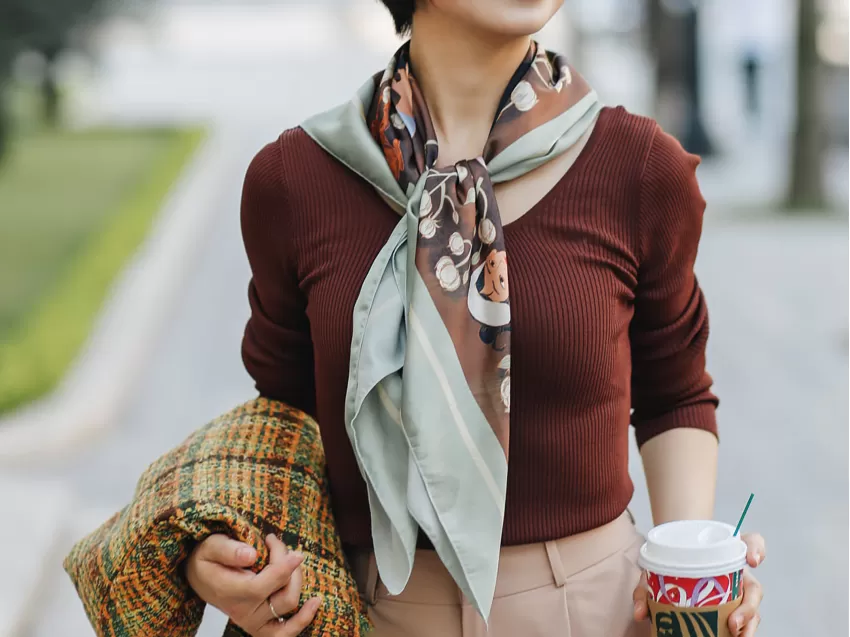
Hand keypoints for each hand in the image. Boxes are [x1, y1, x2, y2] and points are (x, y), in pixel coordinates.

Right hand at [185, 533, 321, 635]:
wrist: (199, 575)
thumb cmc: (207, 557)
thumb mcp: (211, 546)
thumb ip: (229, 550)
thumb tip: (251, 555)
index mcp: (230, 593)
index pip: (265, 584)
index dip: (284, 567)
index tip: (293, 551)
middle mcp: (243, 612)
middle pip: (283, 594)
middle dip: (288, 563)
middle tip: (276, 544)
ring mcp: (253, 622)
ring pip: (289, 605)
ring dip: (298, 580)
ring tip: (292, 560)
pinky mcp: (261, 626)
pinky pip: (285, 632)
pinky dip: (303, 619)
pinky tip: (315, 602)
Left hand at [633, 532, 765, 635]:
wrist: (673, 566)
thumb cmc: (670, 564)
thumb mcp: (655, 569)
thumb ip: (645, 587)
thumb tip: (640, 613)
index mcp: (725, 554)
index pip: (750, 542)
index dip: (756, 549)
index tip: (753, 560)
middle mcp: (737, 574)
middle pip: (754, 589)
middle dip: (748, 609)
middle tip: (734, 624)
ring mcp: (738, 593)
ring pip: (753, 610)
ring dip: (748, 625)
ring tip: (737, 636)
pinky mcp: (734, 610)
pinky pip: (745, 623)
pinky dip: (743, 631)